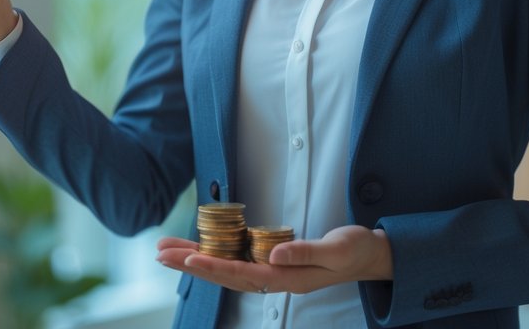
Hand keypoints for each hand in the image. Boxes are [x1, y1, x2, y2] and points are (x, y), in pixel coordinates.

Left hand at [156, 225, 392, 295]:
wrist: (369, 256)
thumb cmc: (354, 251)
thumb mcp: (337, 250)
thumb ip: (306, 253)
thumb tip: (275, 254)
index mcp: (288, 278)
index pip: (242, 275)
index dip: (214, 268)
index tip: (189, 260)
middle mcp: (274, 278)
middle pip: (224, 273)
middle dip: (191, 263)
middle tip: (160, 253)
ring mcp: (271, 271)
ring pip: (225, 268)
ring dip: (195, 259)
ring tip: (166, 251)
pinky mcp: (271, 260)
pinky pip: (235, 260)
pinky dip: (213, 254)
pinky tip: (196, 249)